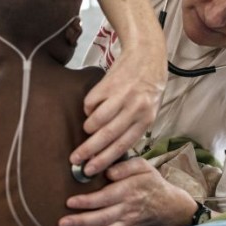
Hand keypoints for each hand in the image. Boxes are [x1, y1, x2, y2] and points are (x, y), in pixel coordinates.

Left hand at [59, 157, 193, 225]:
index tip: (69, 202)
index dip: (87, 201)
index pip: (105, 198)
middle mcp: (127, 209)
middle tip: (62, 222)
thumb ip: (126, 166)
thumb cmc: (150, 181)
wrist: (167, 204)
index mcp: (129, 191)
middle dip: (81, 222)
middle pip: (102, 218)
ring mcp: (127, 223)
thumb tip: (108, 171)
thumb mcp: (143, 166)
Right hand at [71, 46, 165, 175]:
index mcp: (146, 119)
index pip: (123, 145)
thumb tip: (113, 150)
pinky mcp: (107, 84)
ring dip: (88, 128)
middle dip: (88, 151)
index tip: (91, 170)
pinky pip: (90, 103)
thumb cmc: (148, 87)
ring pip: (96, 120)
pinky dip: (89, 109)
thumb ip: (134, 128)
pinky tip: (94, 106)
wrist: (146, 56)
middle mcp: (134, 108)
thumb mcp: (149, 110)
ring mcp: (120, 95)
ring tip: (87, 130)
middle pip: (106, 135)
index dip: (105, 159)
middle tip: (75, 160)